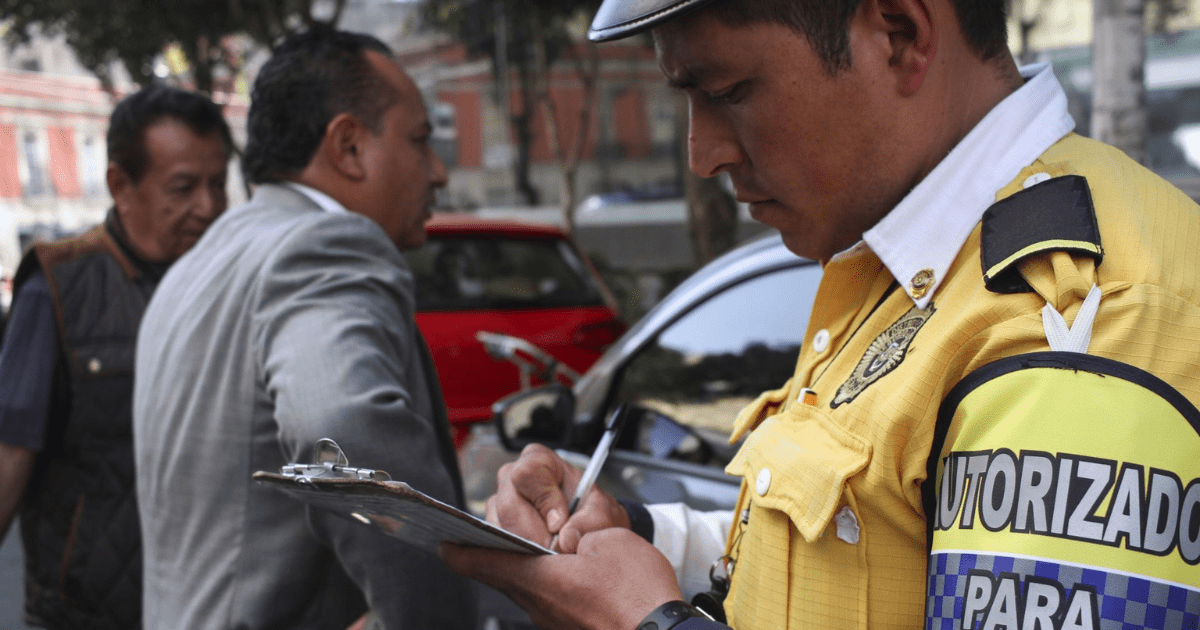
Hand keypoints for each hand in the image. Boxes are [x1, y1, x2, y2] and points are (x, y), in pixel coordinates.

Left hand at [442, 528, 682, 629]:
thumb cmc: (638, 595)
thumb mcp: (608, 538)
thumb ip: (580, 528)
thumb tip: (567, 534)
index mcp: (537, 577)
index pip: (480, 560)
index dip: (460, 547)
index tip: (447, 541)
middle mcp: (536, 602)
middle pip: (503, 569)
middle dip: (508, 542)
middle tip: (530, 524)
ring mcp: (551, 618)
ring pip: (526, 583)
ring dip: (533, 561)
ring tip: (561, 542)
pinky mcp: (567, 625)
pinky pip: (547, 596)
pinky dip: (552, 577)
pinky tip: (576, 566)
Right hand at [487, 443, 629, 551]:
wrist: (588, 535)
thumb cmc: (593, 516)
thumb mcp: (604, 513)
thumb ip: (592, 521)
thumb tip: (565, 540)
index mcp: (539, 461)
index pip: (527, 473)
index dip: (544, 499)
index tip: (560, 523)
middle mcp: (512, 479)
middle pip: (508, 506)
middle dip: (534, 536)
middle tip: (557, 551)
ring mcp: (498, 505)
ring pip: (500, 530)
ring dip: (526, 550)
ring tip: (552, 556)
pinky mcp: (494, 531)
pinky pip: (496, 547)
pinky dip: (517, 559)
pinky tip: (538, 562)